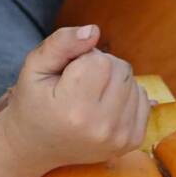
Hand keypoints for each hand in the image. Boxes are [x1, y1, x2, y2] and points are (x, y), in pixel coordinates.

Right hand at [0, 25, 149, 176]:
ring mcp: (120, 138)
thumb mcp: (34, 67)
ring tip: (89, 96)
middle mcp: (101, 127)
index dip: (83, 58)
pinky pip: (142, 100)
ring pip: (134, 83)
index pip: (101, 60)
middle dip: (102, 67)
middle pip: (122, 69)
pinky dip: (125, 96)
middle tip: (78, 84)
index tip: (67, 74)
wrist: (35, 145)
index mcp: (75, 109)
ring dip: (114, 82)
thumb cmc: (33, 102)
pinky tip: (103, 106)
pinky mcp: (132, 142)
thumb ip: (61, 43)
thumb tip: (94, 31)